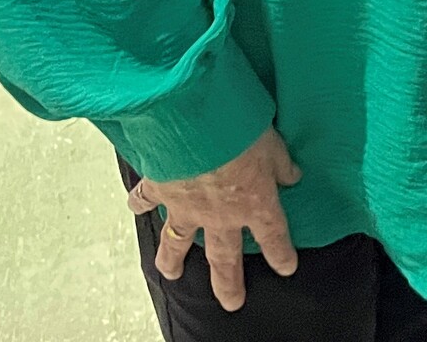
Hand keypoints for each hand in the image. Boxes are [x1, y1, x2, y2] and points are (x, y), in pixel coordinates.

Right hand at [127, 129, 301, 311]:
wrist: (197, 124)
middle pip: (225, 258)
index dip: (281, 254)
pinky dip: (138, 203)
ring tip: (172, 273)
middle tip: (231, 302)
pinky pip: (146, 200)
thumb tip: (293, 175)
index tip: (286, 268)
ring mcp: (187, 207)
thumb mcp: (275, 145)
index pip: (273, 236)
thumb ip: (283, 165)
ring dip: (173, 260)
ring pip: (179, 243)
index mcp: (255, 204)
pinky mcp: (160, 189)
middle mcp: (220, 215)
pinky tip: (134, 208)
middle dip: (229, 282)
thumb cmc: (242, 131)